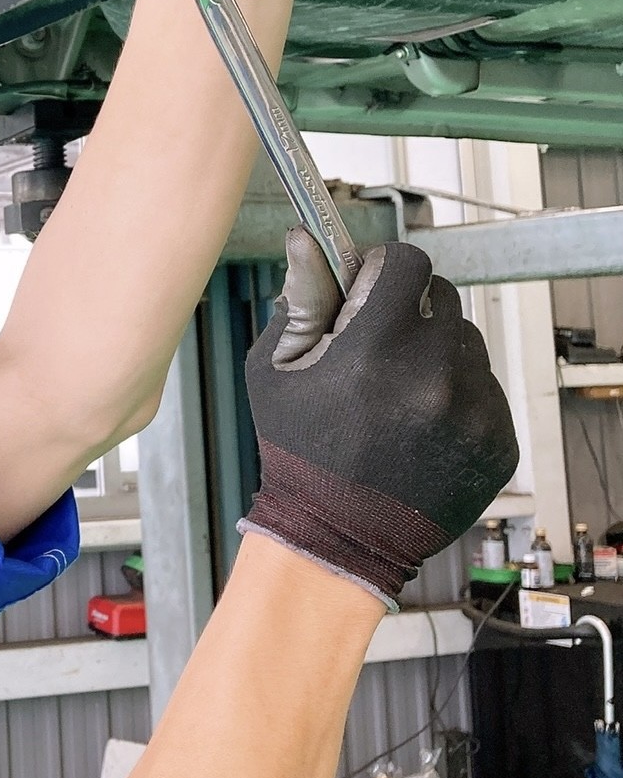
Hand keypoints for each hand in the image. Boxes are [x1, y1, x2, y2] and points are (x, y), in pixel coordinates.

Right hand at [241, 230, 518, 606]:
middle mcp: (434, 373)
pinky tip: (419, 428)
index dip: (383, 270)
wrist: (337, 537)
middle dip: (408, 313)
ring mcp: (473, 409)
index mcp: (375, 347)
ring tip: (396, 399)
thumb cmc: (298, 453)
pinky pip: (485, 390)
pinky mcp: (498, 440)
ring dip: (435, 356)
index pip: (407, 263)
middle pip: (442, 298)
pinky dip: (457, 399)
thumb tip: (306, 240)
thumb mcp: (278, 370)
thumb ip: (302, 299)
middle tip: (377, 352)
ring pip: (466, 344)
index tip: (369, 290)